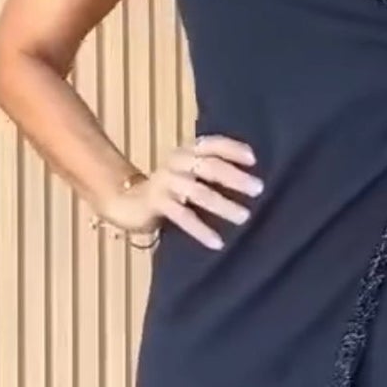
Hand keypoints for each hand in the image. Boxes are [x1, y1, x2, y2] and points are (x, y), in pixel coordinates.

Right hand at [105, 135, 262, 250]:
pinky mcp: (157, 203)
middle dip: (235, 177)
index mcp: (188, 151)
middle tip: (258, 189)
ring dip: (223, 205)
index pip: (213, 144)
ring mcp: (166, 181)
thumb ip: (212, 170)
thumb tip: (251, 181)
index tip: (253, 159)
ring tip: (244, 216)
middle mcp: (177, 161)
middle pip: (209, 166)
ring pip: (199, 192)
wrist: (128, 201)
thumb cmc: (170, 188)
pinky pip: (183, 216)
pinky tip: (217, 242)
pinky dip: (201, 230)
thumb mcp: (190, 173)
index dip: (233, 149)